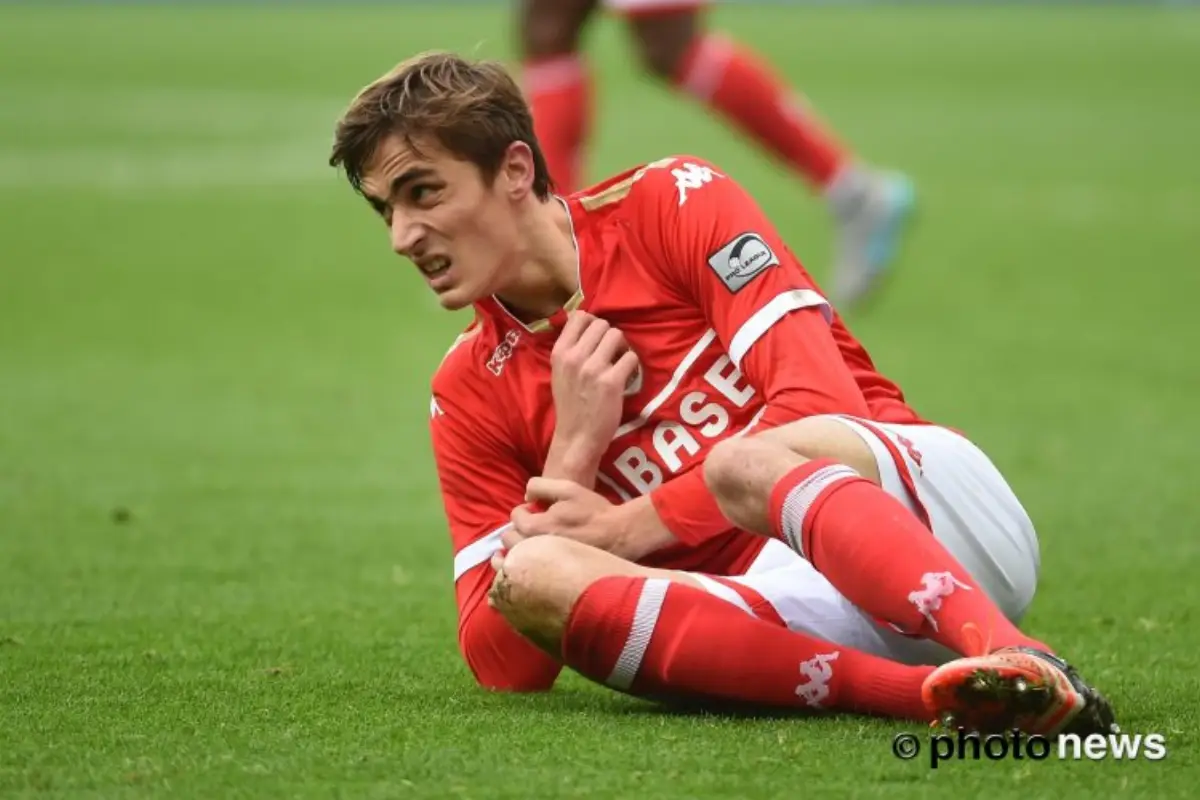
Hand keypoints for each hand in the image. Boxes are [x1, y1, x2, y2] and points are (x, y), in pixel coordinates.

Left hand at [509, 477, 672, 560]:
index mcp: (535, 527)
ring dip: (520, 548)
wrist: (617, 535)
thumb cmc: (593, 511)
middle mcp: (534, 549)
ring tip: (536, 542)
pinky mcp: (552, 576)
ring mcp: (542, 565)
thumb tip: (526, 497)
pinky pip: (529, 572)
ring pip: (516, 558)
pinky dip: (528, 565)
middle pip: (509, 540)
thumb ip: (540, 486)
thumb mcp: (568, 488)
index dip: (525, 509)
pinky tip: (539, 559)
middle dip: (518, 529)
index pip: (515, 517)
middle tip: (536, 526)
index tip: (538, 510)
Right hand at [548, 311, 639, 463]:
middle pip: (602, 324)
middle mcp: (574, 357)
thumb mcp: (560, 373)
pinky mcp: (611, 382)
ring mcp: (593, 368)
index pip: (579, 316)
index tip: (597, 337)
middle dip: (610, 336)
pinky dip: (633, 366)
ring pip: (617, 335)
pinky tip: (627, 377)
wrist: (576, 437)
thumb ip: (571, 350)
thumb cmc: (570, 405)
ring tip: (619, 363)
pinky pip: (631, 358)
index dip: (593, 322)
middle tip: (612, 353)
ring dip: (622, 348)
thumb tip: (588, 326)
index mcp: (559, 352)